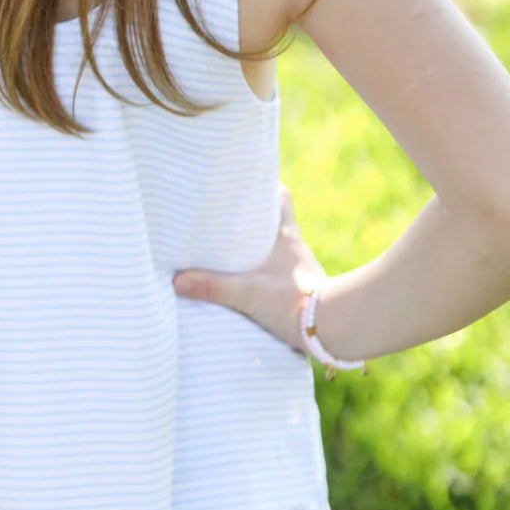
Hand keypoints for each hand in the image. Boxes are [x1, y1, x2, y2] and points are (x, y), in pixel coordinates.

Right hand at [171, 184, 323, 354]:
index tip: (248, 183)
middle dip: (259, 218)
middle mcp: (296, 247)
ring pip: (283, 248)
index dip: (267, 186)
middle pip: (279, 220)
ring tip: (239, 254)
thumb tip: (177, 280)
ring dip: (265, 249)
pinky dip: (272, 274)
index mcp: (285, 236)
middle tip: (233, 219)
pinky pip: (285, 274)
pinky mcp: (306, 290)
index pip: (281, 196)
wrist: (332, 327)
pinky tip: (257, 285)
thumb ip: (212, 286)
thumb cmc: (292, 301)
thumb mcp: (247, 293)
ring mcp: (303, 268)